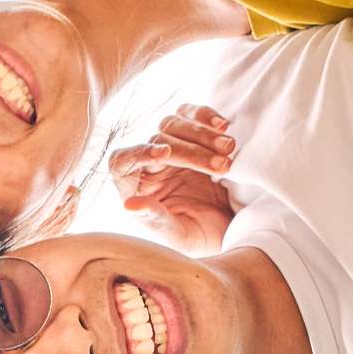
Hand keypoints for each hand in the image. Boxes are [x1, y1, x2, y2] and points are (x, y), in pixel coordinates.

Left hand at [109, 104, 238, 254]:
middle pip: (157, 139)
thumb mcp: (177, 235)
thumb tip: (128, 205)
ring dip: (204, 134)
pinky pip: (191, 115)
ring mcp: (170, 147)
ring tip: (230, 150)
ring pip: (174, 123)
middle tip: (223, 166)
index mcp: (132, 188)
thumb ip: (154, 219)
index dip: (139, 152)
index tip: (166, 154)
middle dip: (192, 151)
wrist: (229, 230)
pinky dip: (207, 116)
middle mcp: (147, 164)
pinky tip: (225, 126)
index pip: (122, 161)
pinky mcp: (191, 137)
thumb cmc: (197, 238)